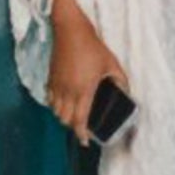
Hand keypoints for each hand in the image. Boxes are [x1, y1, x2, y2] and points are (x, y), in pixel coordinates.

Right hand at [45, 14, 129, 146]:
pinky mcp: (49, 80)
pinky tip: (64, 103)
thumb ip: (120, 81)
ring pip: (56, 112)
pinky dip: (56, 106)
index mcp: (83, 90)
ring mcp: (56, 86)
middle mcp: (67, 92)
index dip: (81, 134)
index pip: (79, 120)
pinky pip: (49, 100)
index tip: (85, 142)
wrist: (70, 32)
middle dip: (74, 127)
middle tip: (84, 127)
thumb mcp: (112, 64)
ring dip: (65, 117)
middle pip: (65, 120)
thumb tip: (125, 94)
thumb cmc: (93, 48)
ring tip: (76, 116)